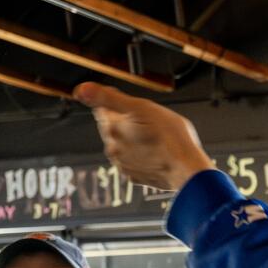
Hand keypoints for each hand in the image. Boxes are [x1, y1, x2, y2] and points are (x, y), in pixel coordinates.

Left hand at [74, 82, 214, 190]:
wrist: (187, 170)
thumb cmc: (170, 138)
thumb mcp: (142, 107)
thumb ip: (108, 97)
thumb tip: (80, 89)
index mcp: (112, 128)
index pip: (104, 109)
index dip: (118, 103)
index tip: (135, 106)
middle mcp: (113, 148)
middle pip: (114, 128)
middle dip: (128, 124)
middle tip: (150, 124)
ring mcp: (123, 165)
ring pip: (124, 146)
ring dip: (135, 141)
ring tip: (156, 140)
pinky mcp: (135, 177)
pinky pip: (134, 162)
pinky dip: (143, 157)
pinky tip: (157, 154)